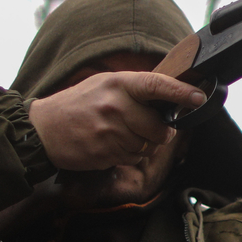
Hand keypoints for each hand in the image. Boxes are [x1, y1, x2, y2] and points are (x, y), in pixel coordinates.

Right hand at [28, 70, 205, 172]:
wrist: (43, 129)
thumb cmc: (78, 104)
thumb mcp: (104, 84)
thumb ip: (135, 88)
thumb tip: (170, 97)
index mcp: (118, 84)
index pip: (157, 85)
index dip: (181, 92)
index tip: (199, 97)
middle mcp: (116, 107)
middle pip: (159, 127)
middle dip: (162, 131)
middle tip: (151, 128)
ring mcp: (110, 132)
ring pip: (148, 146)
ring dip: (144, 144)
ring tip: (122, 134)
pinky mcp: (105, 153)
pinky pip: (133, 158)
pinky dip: (130, 154)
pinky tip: (113, 144)